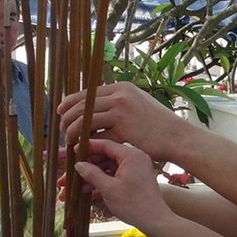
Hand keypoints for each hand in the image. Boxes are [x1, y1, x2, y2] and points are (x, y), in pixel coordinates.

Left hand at [58, 82, 184, 159]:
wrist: (177, 136)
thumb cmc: (159, 124)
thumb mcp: (139, 103)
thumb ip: (120, 102)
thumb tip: (100, 105)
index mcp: (122, 87)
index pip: (87, 92)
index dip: (69, 102)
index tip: (59, 111)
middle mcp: (120, 96)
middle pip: (82, 105)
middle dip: (67, 118)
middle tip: (62, 129)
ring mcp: (122, 111)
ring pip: (85, 120)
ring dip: (73, 132)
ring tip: (69, 140)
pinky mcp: (124, 129)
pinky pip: (97, 136)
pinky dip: (87, 143)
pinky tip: (83, 149)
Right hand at [72, 139, 167, 230]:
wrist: (155, 221)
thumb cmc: (135, 205)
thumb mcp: (109, 189)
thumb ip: (92, 174)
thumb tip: (78, 164)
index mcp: (131, 155)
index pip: (105, 144)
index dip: (87, 148)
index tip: (72, 151)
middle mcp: (134, 158)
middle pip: (104, 156)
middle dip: (85, 166)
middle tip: (68, 172)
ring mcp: (134, 169)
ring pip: (107, 167)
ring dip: (91, 176)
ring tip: (72, 186)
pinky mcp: (133, 179)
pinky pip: (114, 175)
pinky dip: (101, 181)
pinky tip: (85, 189)